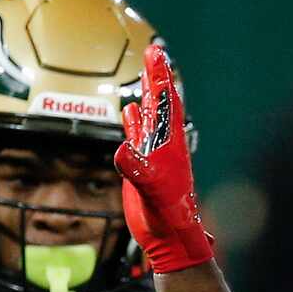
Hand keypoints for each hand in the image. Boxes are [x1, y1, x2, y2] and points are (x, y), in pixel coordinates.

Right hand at [115, 42, 213, 273]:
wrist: (170, 239)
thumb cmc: (167, 217)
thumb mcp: (152, 191)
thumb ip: (138, 171)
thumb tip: (122, 152)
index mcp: (170, 144)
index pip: (164, 102)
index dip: (159, 76)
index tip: (155, 51)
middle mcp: (164, 145)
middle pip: (160, 103)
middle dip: (156, 77)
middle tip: (153, 52)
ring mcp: (154, 156)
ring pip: (150, 117)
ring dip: (146, 95)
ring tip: (145, 74)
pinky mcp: (143, 168)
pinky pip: (138, 137)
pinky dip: (133, 122)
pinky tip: (128, 112)